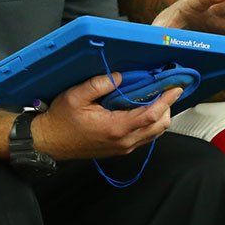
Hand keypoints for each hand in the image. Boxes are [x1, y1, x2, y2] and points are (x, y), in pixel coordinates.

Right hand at [31, 73, 182, 159]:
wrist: (49, 142)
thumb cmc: (60, 119)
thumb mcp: (75, 96)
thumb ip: (98, 84)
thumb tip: (120, 76)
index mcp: (116, 128)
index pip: (152, 115)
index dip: (166, 100)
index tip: (175, 87)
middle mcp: (124, 141)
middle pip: (160, 126)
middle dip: (167, 107)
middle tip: (165, 89)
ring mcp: (123, 147)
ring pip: (154, 133)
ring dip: (160, 116)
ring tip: (156, 97)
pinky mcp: (120, 149)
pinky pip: (144, 137)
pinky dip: (150, 123)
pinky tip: (143, 108)